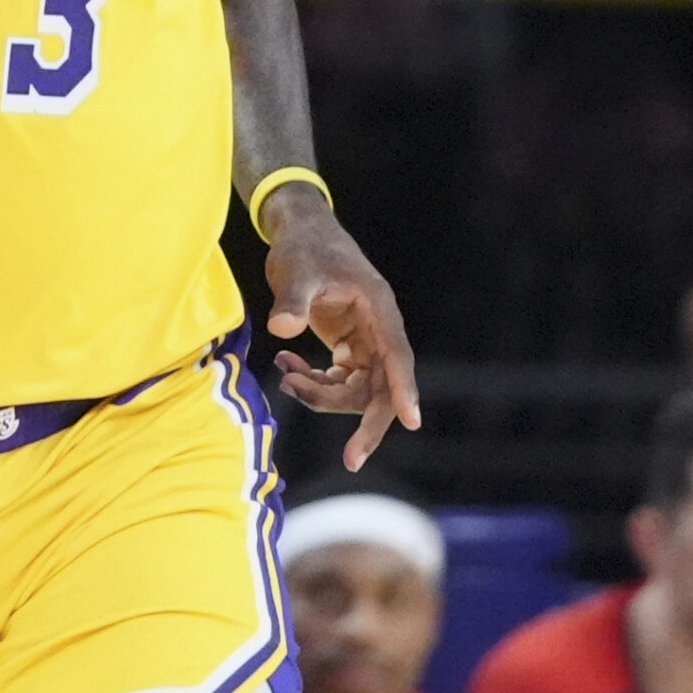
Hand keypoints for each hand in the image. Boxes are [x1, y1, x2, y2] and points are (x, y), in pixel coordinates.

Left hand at [262, 193, 420, 472]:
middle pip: (383, 386)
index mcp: (378, 308)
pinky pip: (339, 378)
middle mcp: (378, 329)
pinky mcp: (347, 344)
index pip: (397, 356)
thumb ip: (292, 300)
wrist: (298, 232)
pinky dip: (314, 381)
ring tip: (286, 378)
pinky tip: (286, 366)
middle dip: (366, 423)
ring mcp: (364, 339)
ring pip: (357, 388)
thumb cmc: (303, 246)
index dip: (404, 389)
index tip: (411, 421)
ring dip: (324, 395)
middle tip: (351, 460)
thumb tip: (281, 330)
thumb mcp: (296, 270)